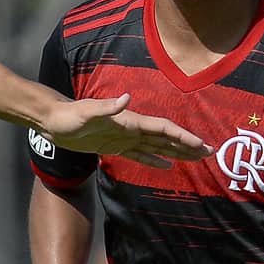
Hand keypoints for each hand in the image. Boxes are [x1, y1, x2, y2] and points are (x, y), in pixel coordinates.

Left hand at [38, 94, 210, 170]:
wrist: (53, 121)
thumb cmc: (68, 116)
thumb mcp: (85, 111)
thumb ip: (106, 106)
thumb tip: (126, 97)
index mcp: (130, 120)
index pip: (162, 128)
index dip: (182, 136)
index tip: (200, 144)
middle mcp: (131, 129)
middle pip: (166, 138)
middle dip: (188, 145)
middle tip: (210, 153)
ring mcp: (125, 139)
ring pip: (158, 147)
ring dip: (177, 152)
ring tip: (197, 159)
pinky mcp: (115, 148)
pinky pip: (141, 156)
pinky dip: (156, 160)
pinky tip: (168, 166)